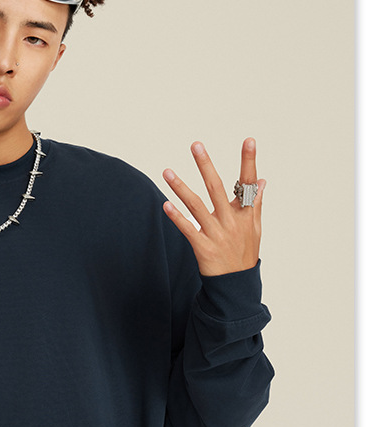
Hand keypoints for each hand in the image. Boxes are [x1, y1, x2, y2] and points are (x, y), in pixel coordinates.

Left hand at [161, 138, 265, 275]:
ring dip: (180, 187)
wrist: (236, 286)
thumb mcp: (255, 229)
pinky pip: (187, 229)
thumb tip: (261, 181)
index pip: (248, 183)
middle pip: (217, 188)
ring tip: (166, 171)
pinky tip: (165, 204)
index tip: (249, 140)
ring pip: (196, 206)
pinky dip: (176, 217)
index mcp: (246, 214)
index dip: (249, 162)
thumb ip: (255, 203)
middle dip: (206, 165)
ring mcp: (216, 234)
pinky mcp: (203, 247)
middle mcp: (231, 221)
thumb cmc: (245, 254)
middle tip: (196, 145)